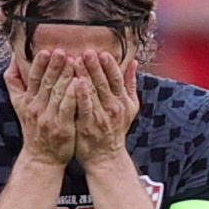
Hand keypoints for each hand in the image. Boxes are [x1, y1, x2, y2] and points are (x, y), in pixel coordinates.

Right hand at [4, 50, 76, 165]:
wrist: (41, 157)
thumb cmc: (34, 128)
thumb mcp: (19, 105)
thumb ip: (15, 82)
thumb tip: (13, 58)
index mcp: (27, 101)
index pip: (33, 78)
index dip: (39, 65)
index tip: (45, 51)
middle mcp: (36, 108)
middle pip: (46, 83)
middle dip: (54, 66)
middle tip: (62, 51)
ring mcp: (49, 118)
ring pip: (58, 93)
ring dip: (66, 76)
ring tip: (74, 61)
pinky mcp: (62, 127)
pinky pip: (68, 108)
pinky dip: (74, 95)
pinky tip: (80, 84)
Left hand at [73, 50, 138, 167]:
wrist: (106, 157)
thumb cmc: (116, 130)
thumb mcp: (130, 108)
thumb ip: (130, 84)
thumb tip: (134, 62)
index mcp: (122, 101)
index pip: (117, 78)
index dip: (110, 65)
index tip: (102, 52)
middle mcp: (113, 108)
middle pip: (103, 83)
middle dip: (95, 66)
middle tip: (87, 51)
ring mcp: (100, 117)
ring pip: (92, 92)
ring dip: (84, 75)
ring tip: (75, 60)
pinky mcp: (87, 125)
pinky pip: (83, 107)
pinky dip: (80, 94)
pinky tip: (74, 82)